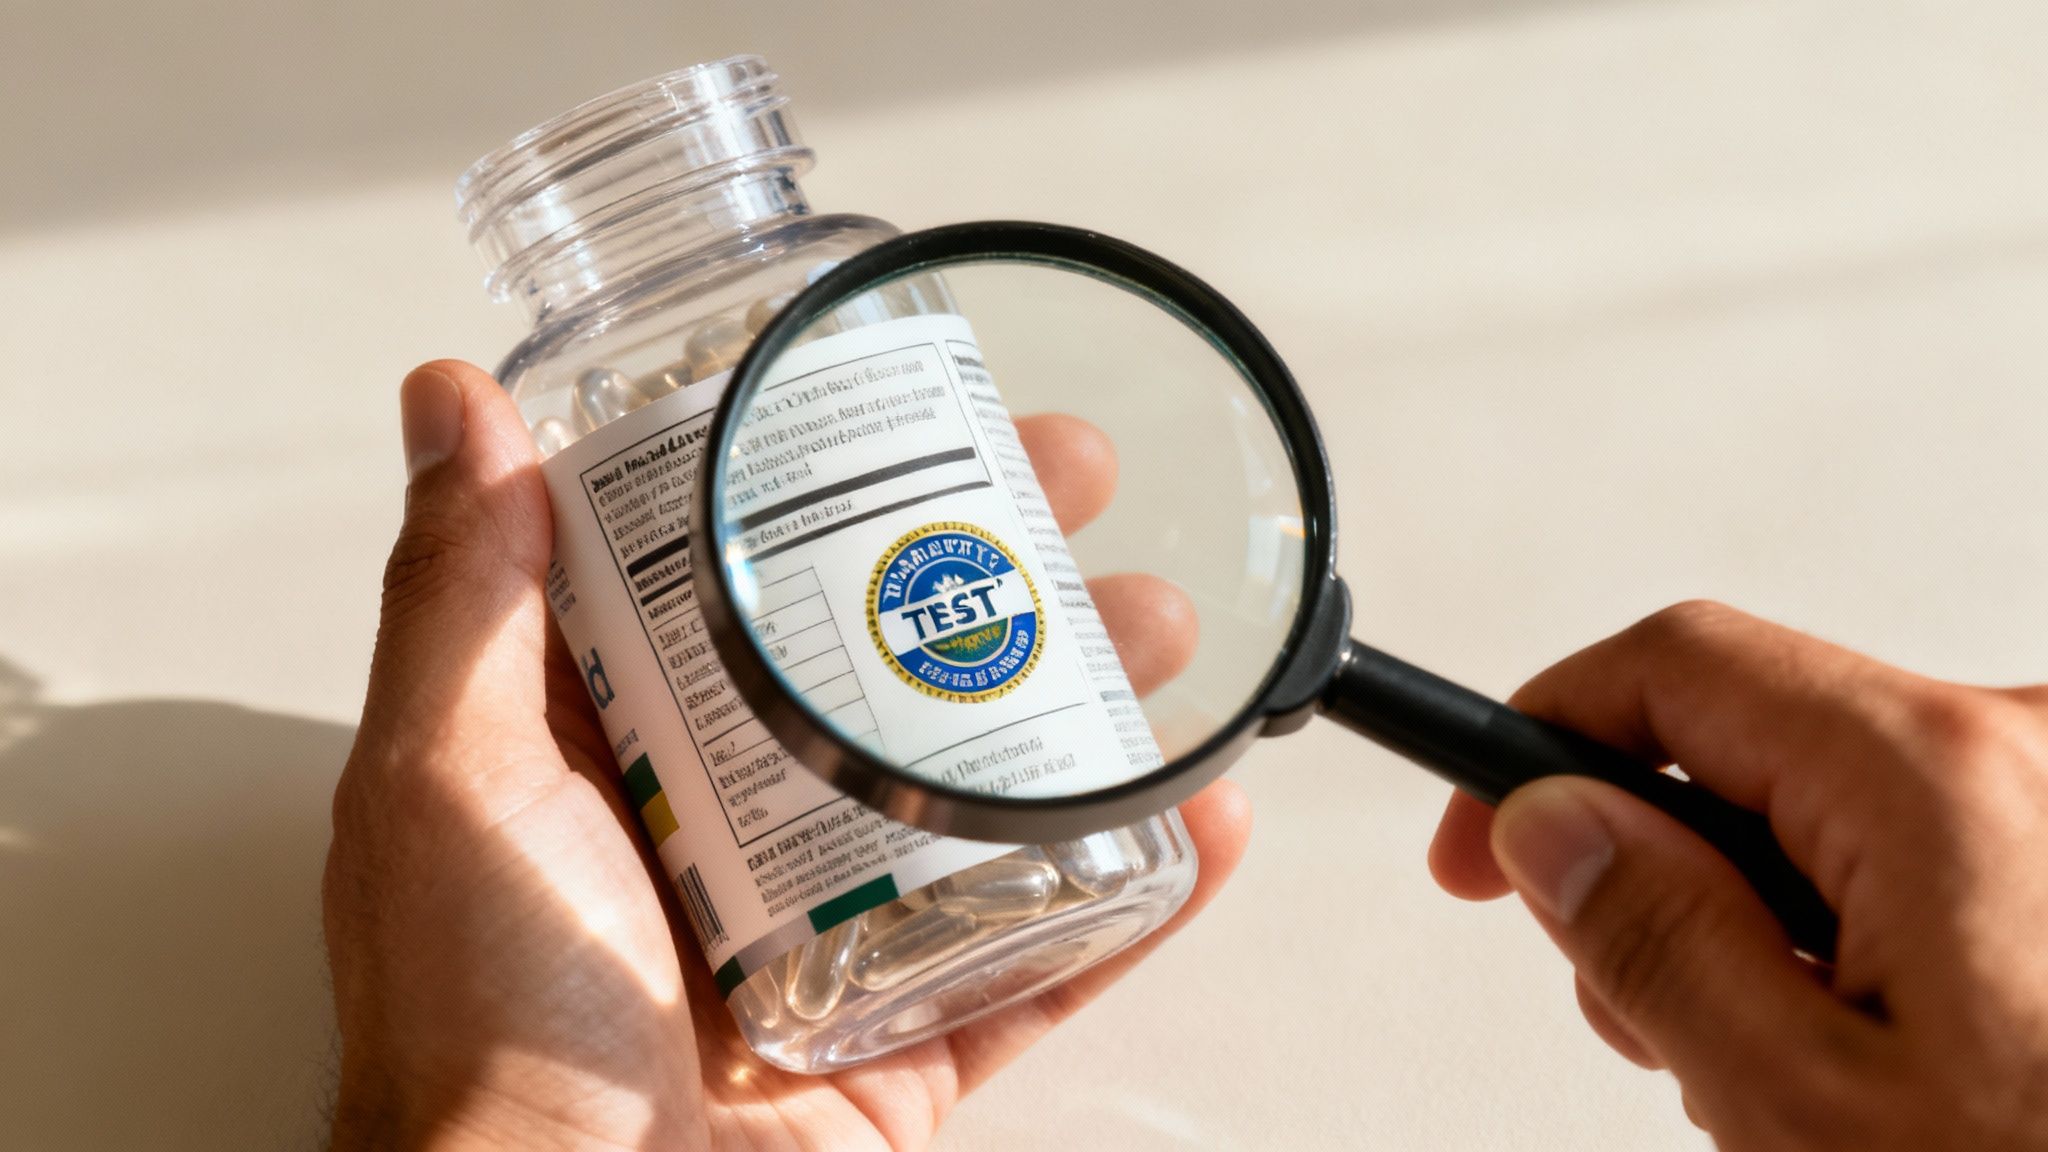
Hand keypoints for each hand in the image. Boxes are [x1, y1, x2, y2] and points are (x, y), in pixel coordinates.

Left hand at [324, 362, 1250, 1150]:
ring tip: (1161, 630)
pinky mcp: (906, 1040)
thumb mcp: (450, 784)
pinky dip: (1134, 891)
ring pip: (983, 795)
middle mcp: (724, 830)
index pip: (735, 574)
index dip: (832, 473)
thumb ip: (462, 598)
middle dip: (997, 564)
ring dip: (1088, 706)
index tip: (914, 398)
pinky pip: (1042, 956)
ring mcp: (828, 935)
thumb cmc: (482, 1044)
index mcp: (613, 753)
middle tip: (1077, 486)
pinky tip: (1197, 815)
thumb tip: (448, 408)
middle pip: (887, 666)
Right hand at [1429, 601, 2047, 1149]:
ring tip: (1783, 1070)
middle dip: (1654, 859)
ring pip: (1827, 806)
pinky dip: (1852, 931)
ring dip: (1756, 918)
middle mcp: (2022, 749)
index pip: (1673, 668)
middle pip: (1748, 739)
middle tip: (1640, 1006)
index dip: (1541, 735)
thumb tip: (1549, 824)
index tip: (1483, 828)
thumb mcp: (1805, 1105)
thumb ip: (1655, 939)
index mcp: (1938, 778)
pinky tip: (1872, 1050)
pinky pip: (1917, 849)